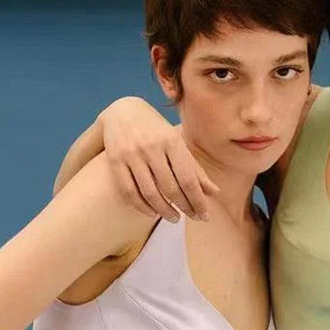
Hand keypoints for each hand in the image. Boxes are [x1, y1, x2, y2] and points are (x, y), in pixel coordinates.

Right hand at [98, 98, 219, 220]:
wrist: (122, 111)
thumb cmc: (156, 130)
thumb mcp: (177, 142)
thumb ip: (194, 168)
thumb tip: (214, 192)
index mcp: (171, 141)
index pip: (188, 179)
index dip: (198, 201)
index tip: (205, 216)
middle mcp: (151, 147)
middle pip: (170, 188)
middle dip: (184, 207)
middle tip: (193, 217)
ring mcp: (131, 154)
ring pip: (150, 193)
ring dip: (164, 211)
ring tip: (174, 218)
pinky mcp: (115, 161)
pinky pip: (130, 192)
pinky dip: (142, 207)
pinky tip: (153, 213)